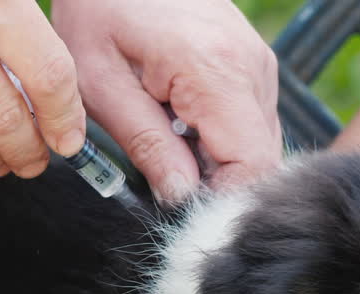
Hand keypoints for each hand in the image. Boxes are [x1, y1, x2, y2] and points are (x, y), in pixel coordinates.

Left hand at [53, 0, 281, 202]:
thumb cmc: (99, 9)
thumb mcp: (101, 84)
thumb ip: (146, 145)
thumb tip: (179, 198)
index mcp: (217, 72)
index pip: (252, 167)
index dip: (221, 200)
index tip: (181, 206)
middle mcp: (252, 67)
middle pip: (261, 161)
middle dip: (217, 184)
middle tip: (165, 177)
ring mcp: (259, 62)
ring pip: (258, 144)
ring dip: (217, 160)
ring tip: (167, 139)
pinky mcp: (254, 62)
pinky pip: (250, 121)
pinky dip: (220, 137)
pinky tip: (180, 121)